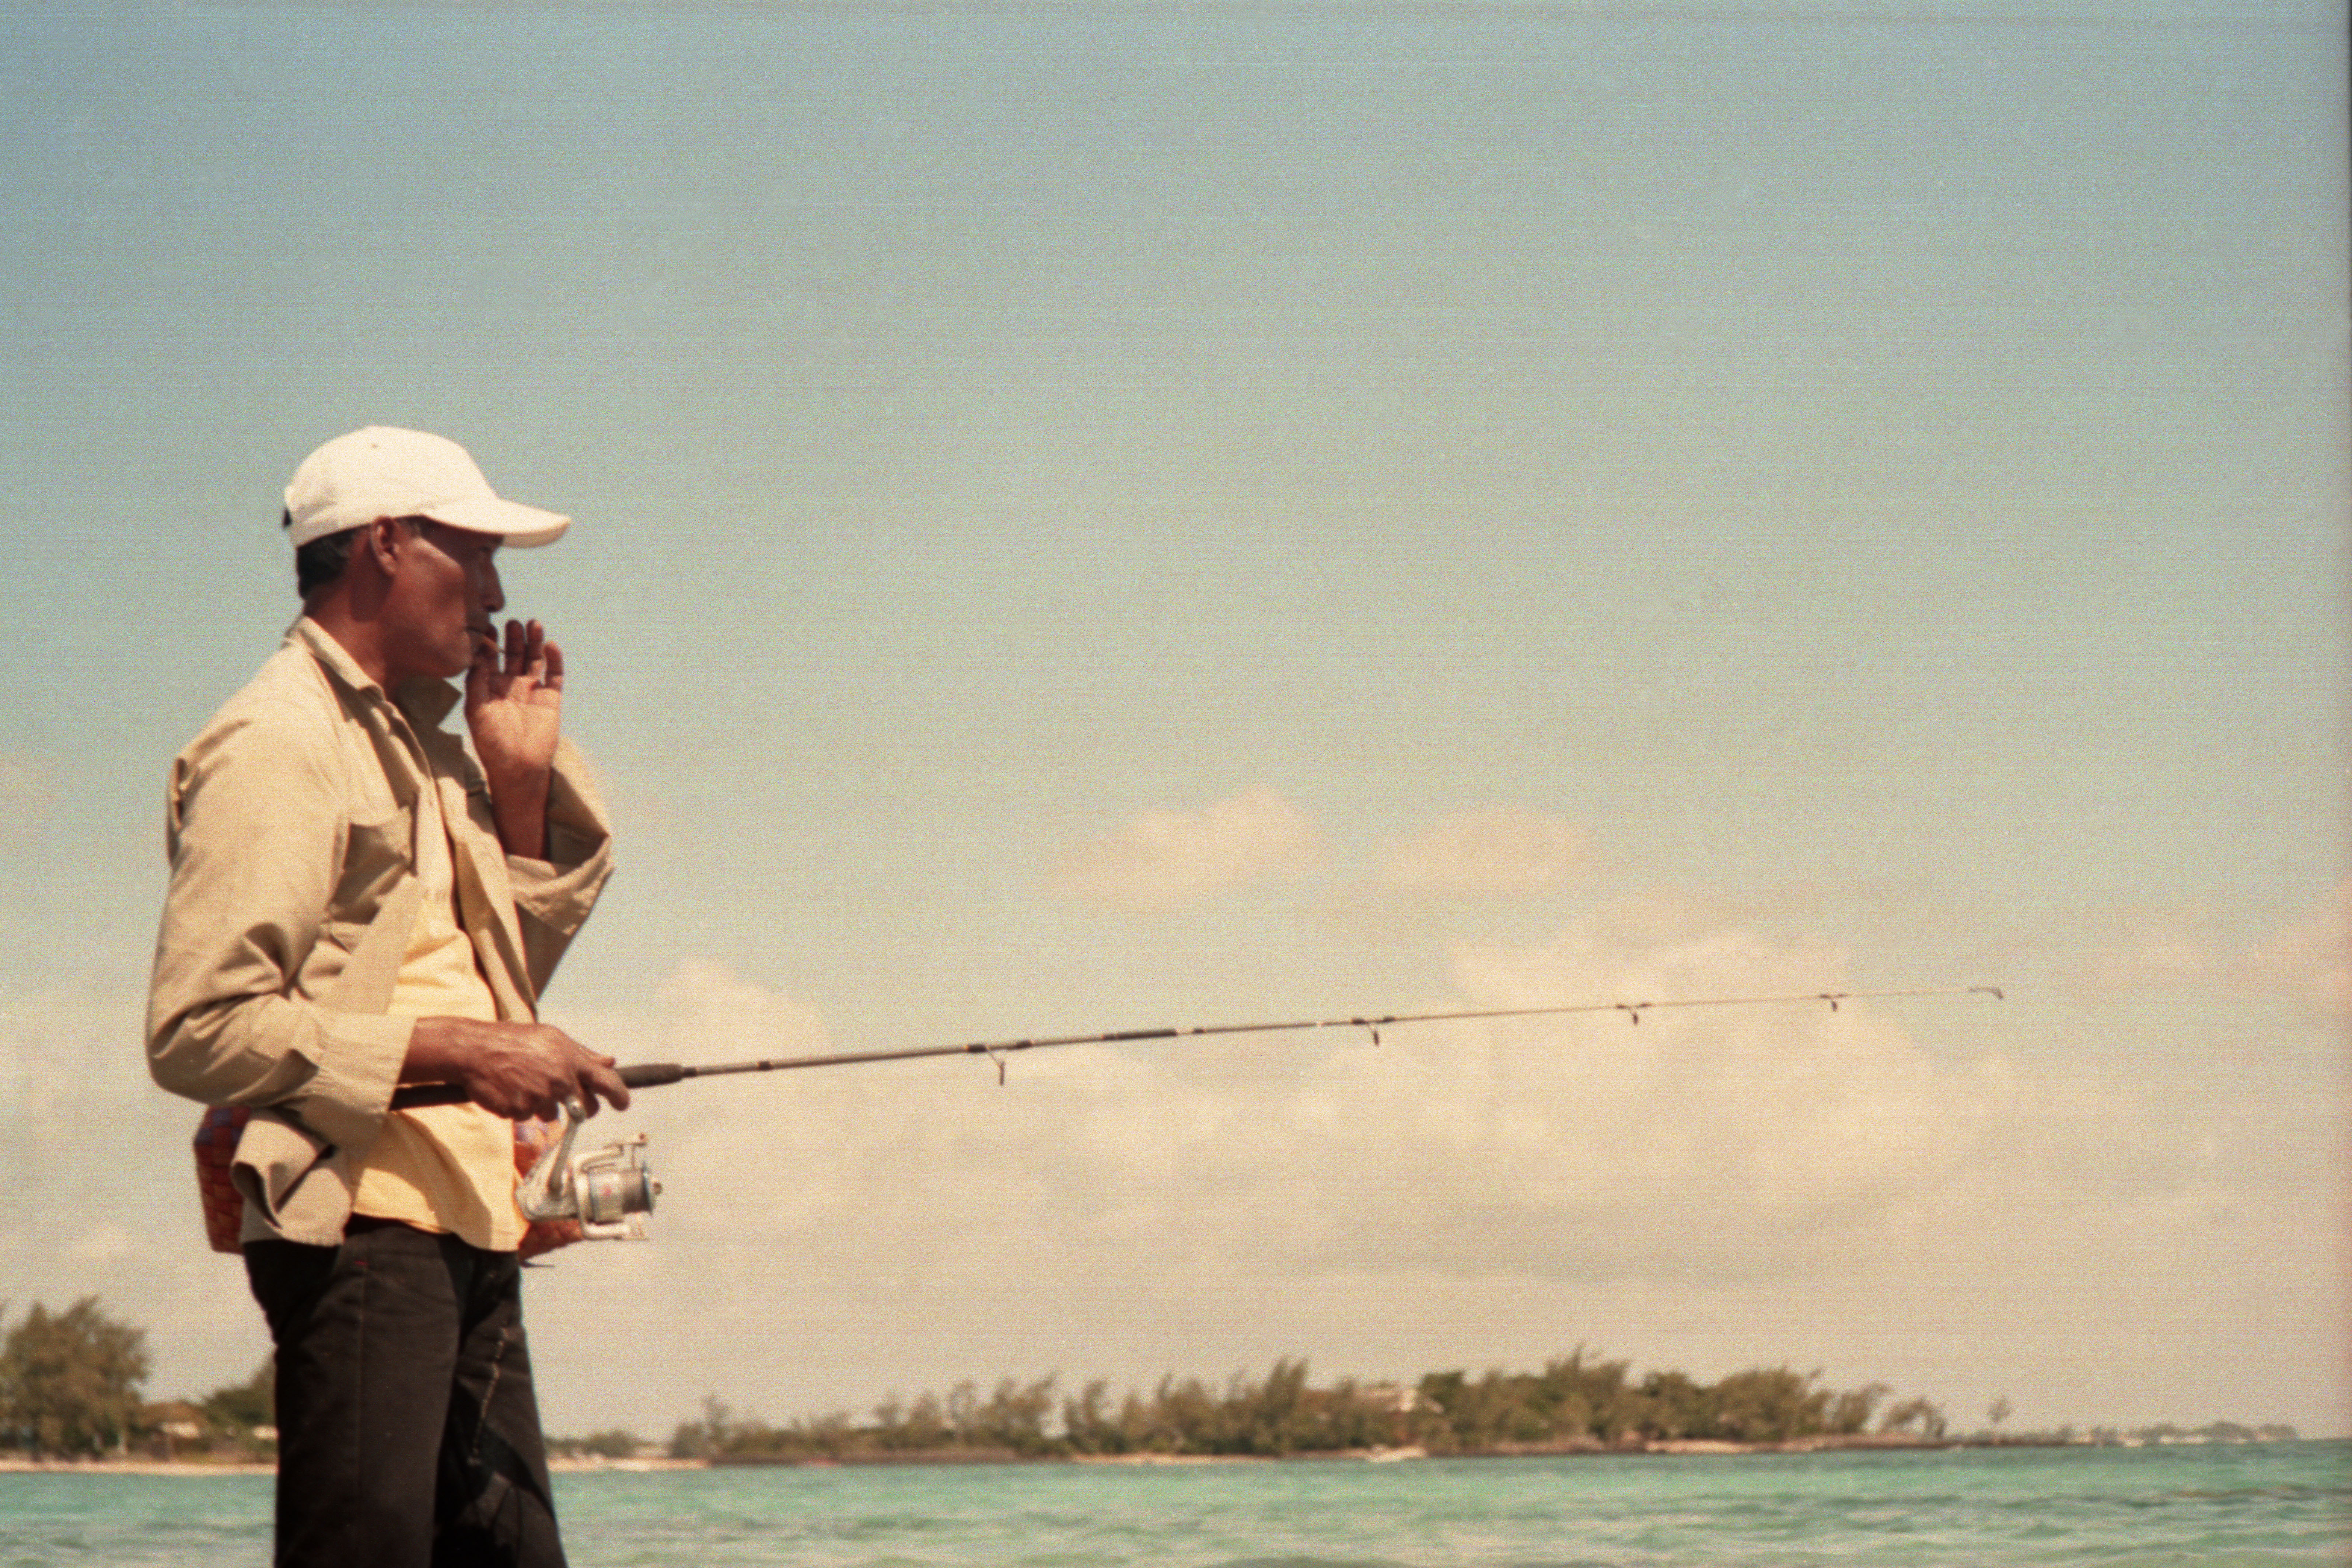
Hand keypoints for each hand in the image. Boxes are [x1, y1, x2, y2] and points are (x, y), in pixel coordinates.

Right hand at [402, 1017, 630, 1121]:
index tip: (622, 1104)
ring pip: (553, 1115)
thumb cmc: (515, 1040)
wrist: (474, 1050)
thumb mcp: (552, 1038)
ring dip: (544, 1104)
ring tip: (525, 1083)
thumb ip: (583, 1053)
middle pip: (586, 1109)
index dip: (619, 1095)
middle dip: (582, 1108)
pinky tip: (510, 1090)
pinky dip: (522, 1107)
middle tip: (567, 1099)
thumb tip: (611, 1062)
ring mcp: (539, 1097)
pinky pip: (528, 1117)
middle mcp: (560, 1080)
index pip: (607, 1081)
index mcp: (571, 1060)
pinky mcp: (520, 1110)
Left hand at [465, 619, 561, 855]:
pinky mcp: (551, 699)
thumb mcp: (476, 710)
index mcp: (490, 688)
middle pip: (514, 654)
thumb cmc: (492, 742)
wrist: (518, 767)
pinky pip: (555, 675)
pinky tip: (551, 645)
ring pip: (534, 660)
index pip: (491, 658)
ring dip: (534, 642)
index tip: (488, 626)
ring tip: (533, 623)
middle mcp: (511, 686)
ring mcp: (532, 691)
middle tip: (511, 621)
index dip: (490, 643)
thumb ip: (476, 682)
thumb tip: (478, 655)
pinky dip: (554, 660)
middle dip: (513, 638)